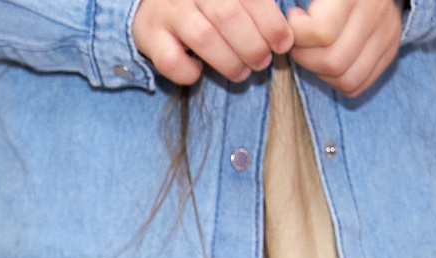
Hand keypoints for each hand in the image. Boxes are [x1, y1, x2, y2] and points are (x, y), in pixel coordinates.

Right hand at [133, 0, 295, 82]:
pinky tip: (198, 72)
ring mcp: (167, 10)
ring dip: (229, 62)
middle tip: (262, 62)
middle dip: (252, 46)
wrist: (154, 0)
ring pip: (204, 38)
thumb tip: (288, 27)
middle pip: (229, 17)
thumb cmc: (206, 1)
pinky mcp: (147, 34)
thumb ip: (256, 4)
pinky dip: (188, 72)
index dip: (272, 23)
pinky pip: (170, 60)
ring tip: (241, 73)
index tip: (283, 44)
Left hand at [285, 0, 402, 95]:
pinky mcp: (390, 50)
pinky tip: (329, 61)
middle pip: (334, 61)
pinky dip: (336, 82)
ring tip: (315, 53)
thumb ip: (301, 13)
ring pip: (346, 79)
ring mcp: (386, 33)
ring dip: (320, 73)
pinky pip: (357, 85)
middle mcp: (374, 13)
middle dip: (306, 58)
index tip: (295, 18)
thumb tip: (286, 31)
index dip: (298, 34)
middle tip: (301, 43)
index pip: (322, 32)